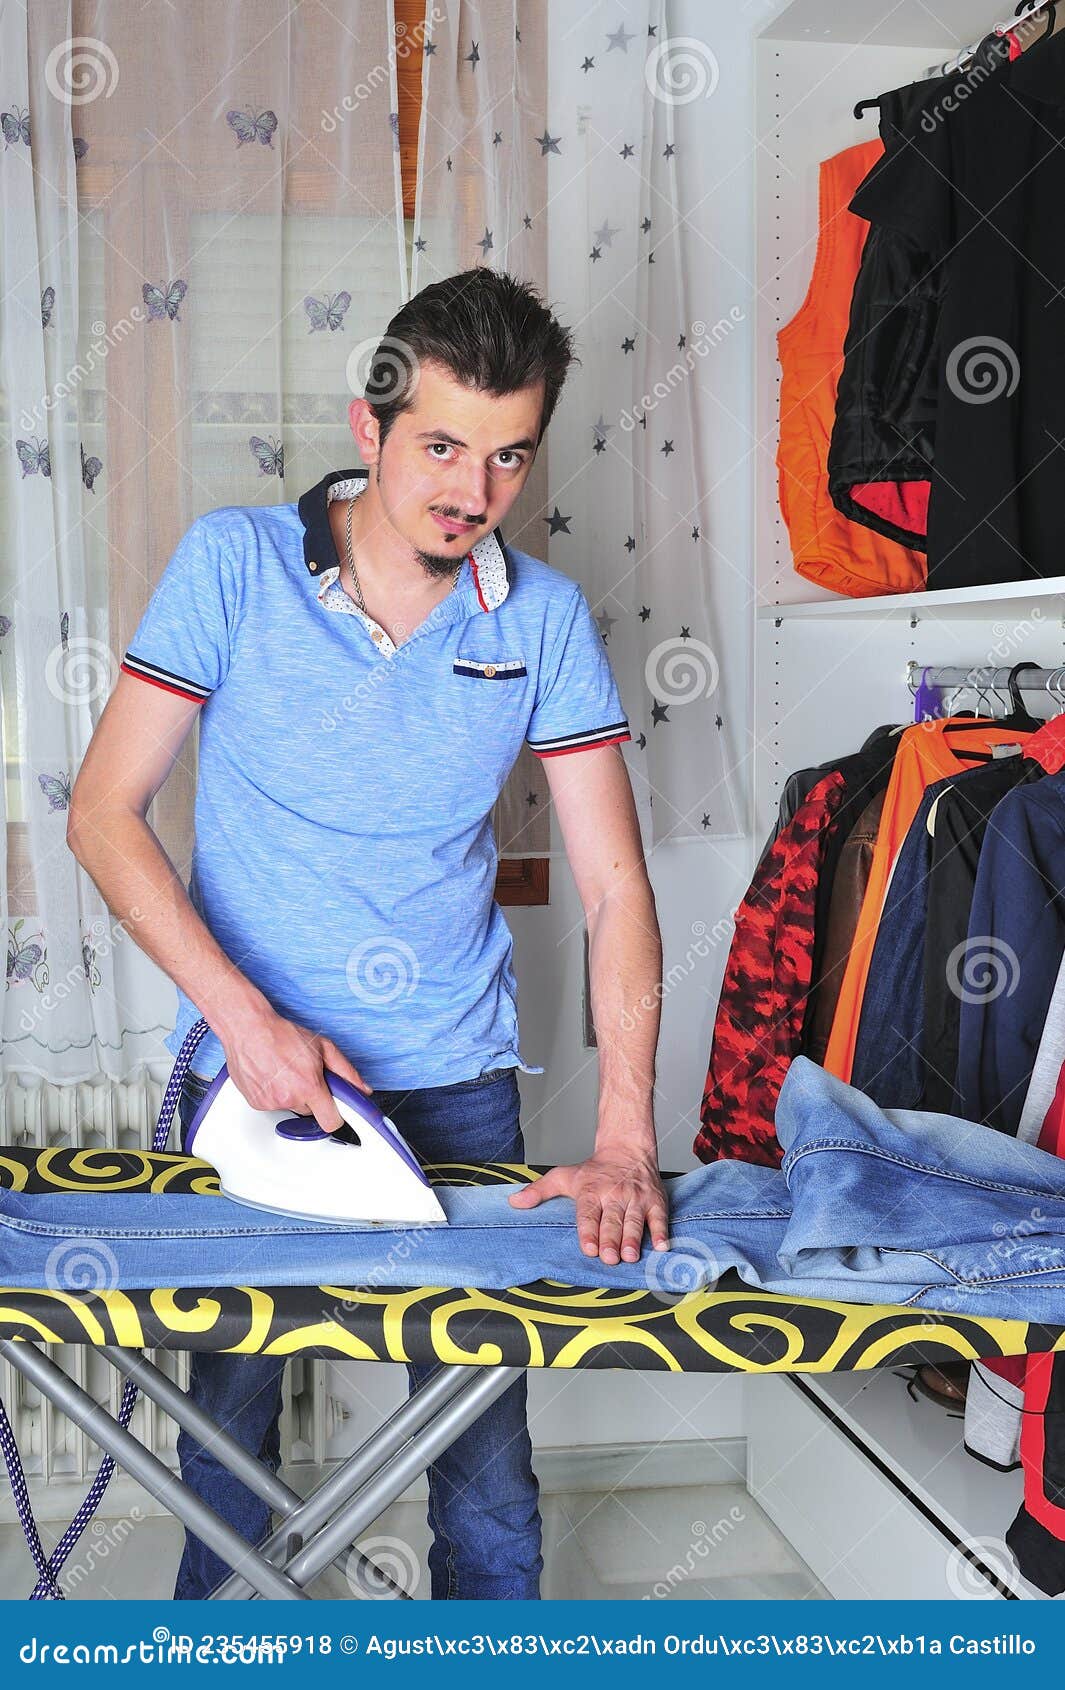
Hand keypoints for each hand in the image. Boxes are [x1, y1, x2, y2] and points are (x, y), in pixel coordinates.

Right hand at [218, 1006, 372, 1135]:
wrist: (248, 1029)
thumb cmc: (282, 1034)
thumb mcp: (323, 1047)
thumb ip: (346, 1072)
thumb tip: (362, 1089)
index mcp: (309, 1086)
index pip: (331, 1122)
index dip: (336, 1116)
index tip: (336, 1110)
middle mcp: (289, 1098)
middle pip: (310, 1112)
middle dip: (312, 1097)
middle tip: (305, 1076)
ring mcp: (270, 1102)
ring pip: (291, 1107)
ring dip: (292, 1094)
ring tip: (285, 1071)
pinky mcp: (256, 1103)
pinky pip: (273, 1105)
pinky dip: (274, 1094)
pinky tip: (272, 1075)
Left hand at [508, 1151, 669, 1264]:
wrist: (627, 1148)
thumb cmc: (594, 1170)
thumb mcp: (564, 1176)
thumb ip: (539, 1191)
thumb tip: (513, 1202)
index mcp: (591, 1191)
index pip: (588, 1214)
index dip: (588, 1232)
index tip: (589, 1248)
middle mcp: (614, 1195)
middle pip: (612, 1221)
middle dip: (611, 1240)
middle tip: (610, 1258)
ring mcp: (636, 1199)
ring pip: (635, 1221)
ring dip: (634, 1239)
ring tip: (631, 1256)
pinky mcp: (655, 1201)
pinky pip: (660, 1217)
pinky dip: (662, 1232)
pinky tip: (663, 1246)